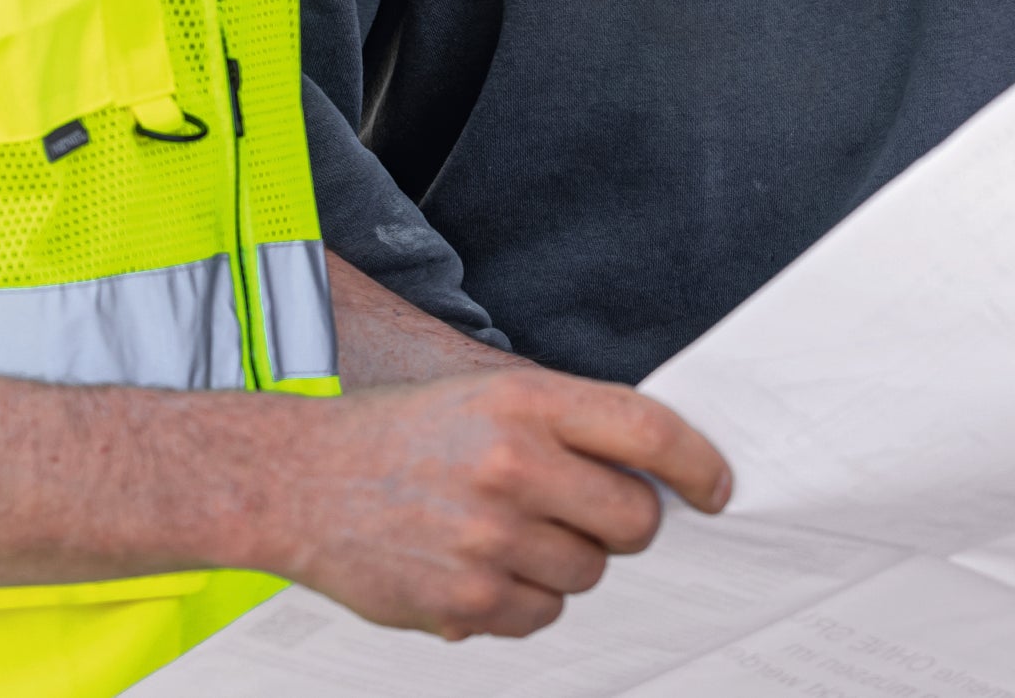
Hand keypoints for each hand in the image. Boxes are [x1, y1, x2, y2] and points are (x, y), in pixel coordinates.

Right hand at [269, 368, 734, 639]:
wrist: (296, 480)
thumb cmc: (402, 436)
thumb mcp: (485, 398)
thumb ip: (566, 427)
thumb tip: (656, 475)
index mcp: (526, 402)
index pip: (649, 431)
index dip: (699, 464)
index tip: (718, 489)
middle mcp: (513, 465)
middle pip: (634, 518)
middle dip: (622, 523)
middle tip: (579, 513)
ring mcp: (489, 537)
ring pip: (589, 573)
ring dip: (565, 562)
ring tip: (505, 535)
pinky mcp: (465, 600)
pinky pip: (542, 616)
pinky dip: (524, 601)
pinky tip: (479, 569)